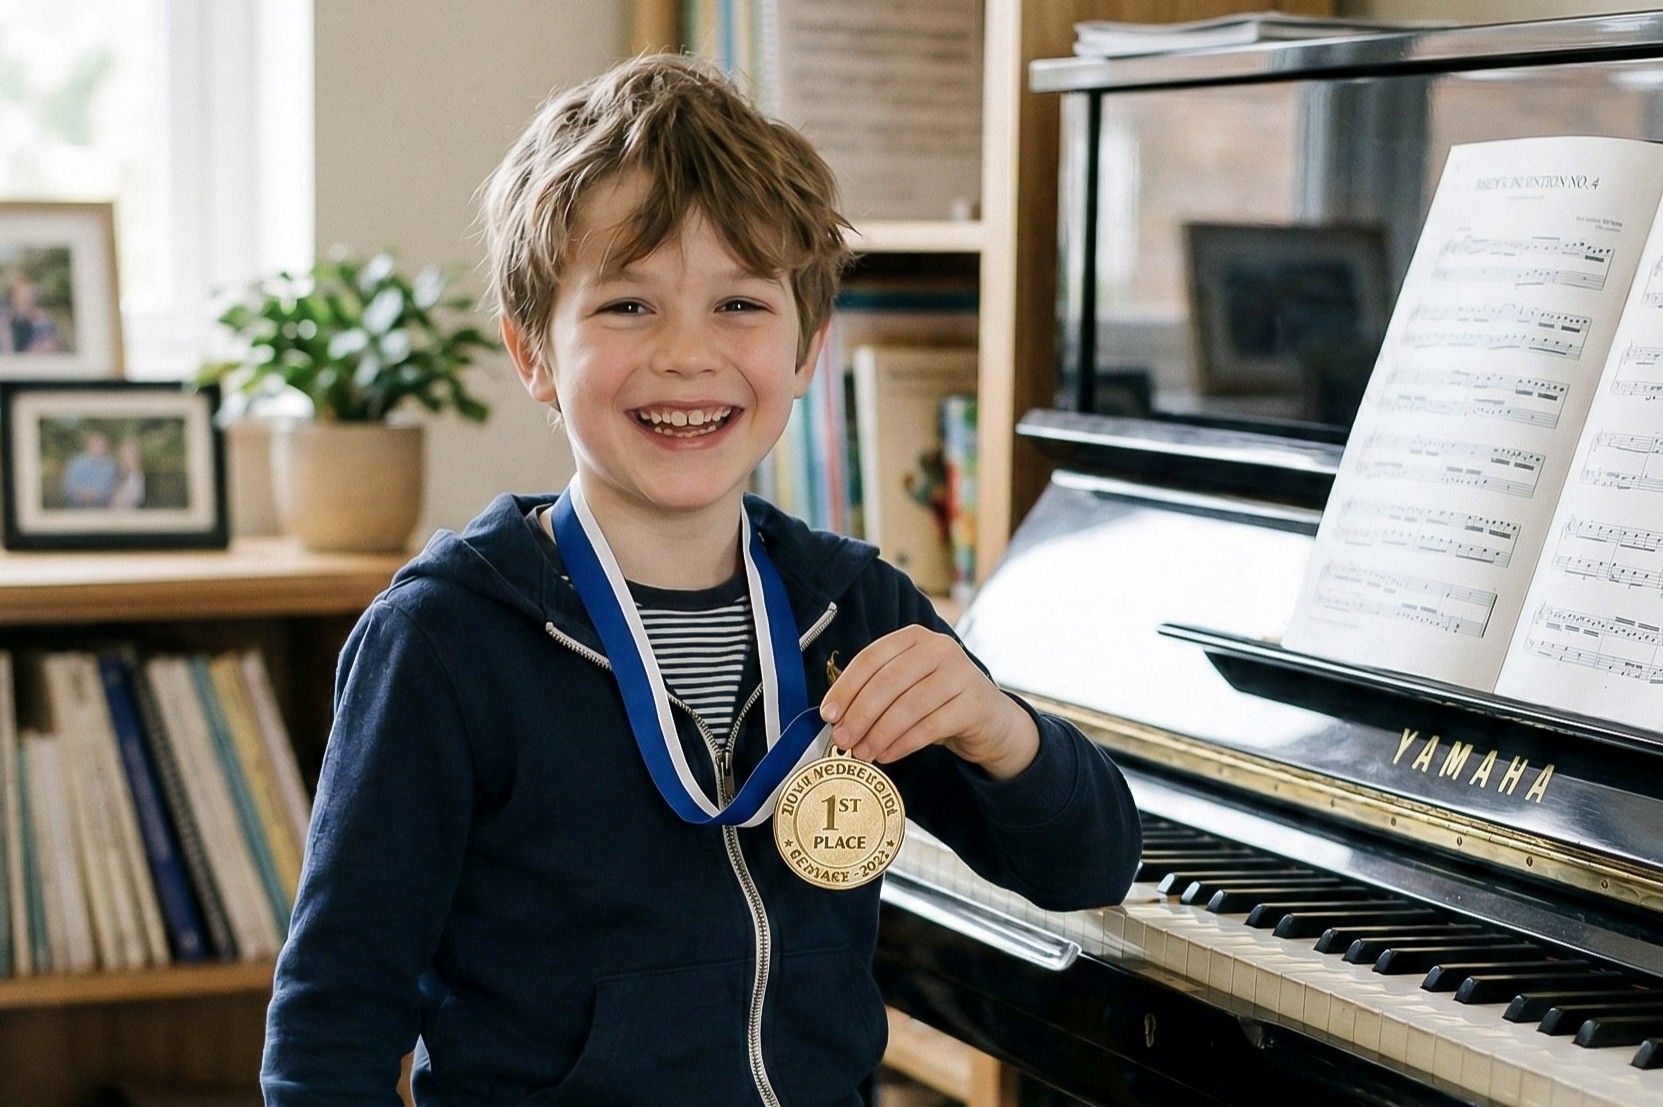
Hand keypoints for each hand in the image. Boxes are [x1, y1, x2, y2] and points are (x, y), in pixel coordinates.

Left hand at [818, 625, 1039, 780]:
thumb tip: (836, 719)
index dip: (846, 687)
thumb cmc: (937, 703)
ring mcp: (961, 673)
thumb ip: (875, 695)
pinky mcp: (975, 703)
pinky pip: (931, 726)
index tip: (828, 714)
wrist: (989, 720)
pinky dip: (903, 743)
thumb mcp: (905, 689)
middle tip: (842, 740)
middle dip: (860, 714)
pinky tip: (887, 755)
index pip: (871, 658)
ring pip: (909, 705)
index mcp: (913, 638)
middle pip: (888, 681)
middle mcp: (939, 648)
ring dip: (879, 733)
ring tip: (862, 753)